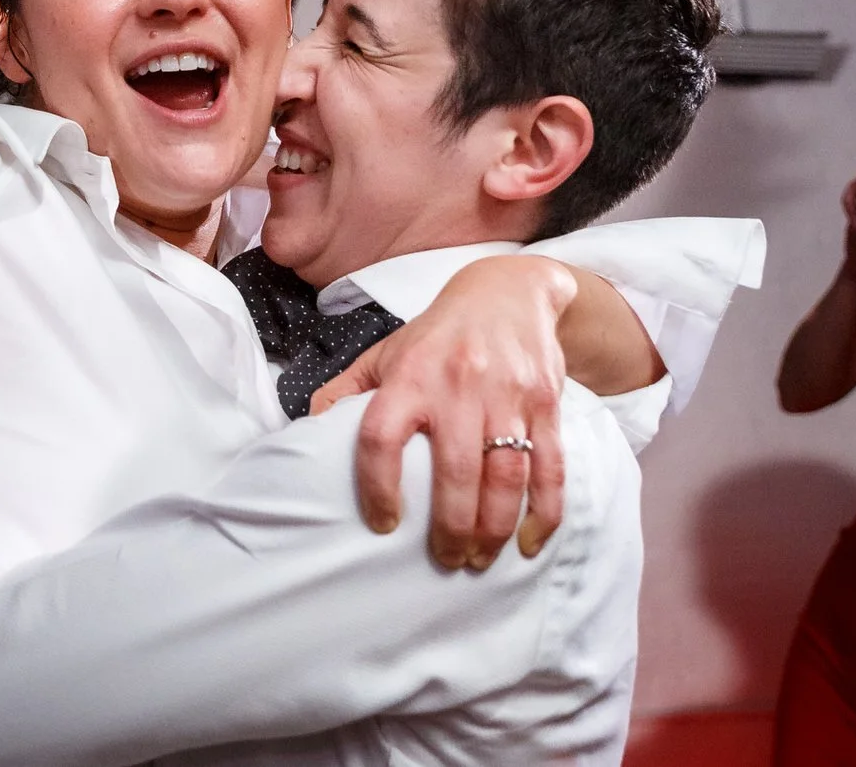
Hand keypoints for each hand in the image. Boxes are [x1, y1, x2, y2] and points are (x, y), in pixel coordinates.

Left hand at [310, 255, 569, 569]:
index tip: (382, 524)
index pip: (380, 436)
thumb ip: (345, 391)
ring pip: (506, 476)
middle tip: (445, 560)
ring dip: (494, 529)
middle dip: (451, 528)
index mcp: (409, 376)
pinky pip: (551, 468)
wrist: (508, 294)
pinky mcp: (546, 405)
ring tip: (480, 560)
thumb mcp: (384, 352)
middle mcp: (458, 386)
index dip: (376, 487)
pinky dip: (545, 513)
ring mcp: (507, 396)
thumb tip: (304, 431)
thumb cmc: (437, 336)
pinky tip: (529, 544)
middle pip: (454, 470)